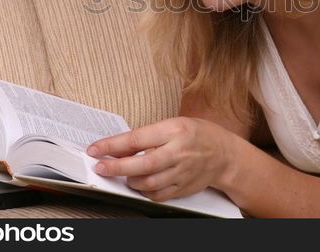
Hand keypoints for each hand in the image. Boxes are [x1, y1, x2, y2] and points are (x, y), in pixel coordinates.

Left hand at [86, 117, 233, 200]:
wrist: (224, 154)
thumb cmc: (197, 134)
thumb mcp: (173, 124)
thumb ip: (148, 136)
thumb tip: (118, 147)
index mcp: (174, 130)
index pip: (137, 139)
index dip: (112, 145)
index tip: (95, 149)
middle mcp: (178, 152)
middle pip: (142, 164)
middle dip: (116, 168)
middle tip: (100, 167)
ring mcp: (182, 172)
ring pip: (148, 183)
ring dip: (130, 180)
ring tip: (124, 174)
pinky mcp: (183, 187)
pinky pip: (158, 195)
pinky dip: (145, 191)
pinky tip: (141, 184)